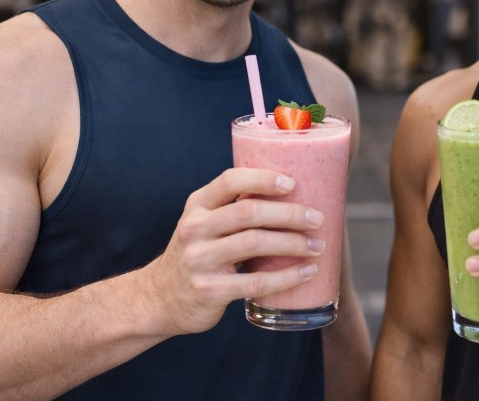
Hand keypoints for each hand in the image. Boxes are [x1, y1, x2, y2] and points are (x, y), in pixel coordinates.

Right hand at [145, 167, 325, 334]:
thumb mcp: (204, 223)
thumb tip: (294, 193)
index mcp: (197, 205)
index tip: (293, 184)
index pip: (230, 181)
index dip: (263, 179)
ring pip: (255, 243)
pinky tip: (307, 273)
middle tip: (317, 219)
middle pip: (249, 212)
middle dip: (289, 214)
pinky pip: (255, 282)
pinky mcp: (209, 290)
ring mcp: (199, 260)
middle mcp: (195, 228)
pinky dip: (287, 277)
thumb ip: (234, 207)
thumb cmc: (199, 253)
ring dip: (293, 243)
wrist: (160, 299)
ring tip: (318, 246)